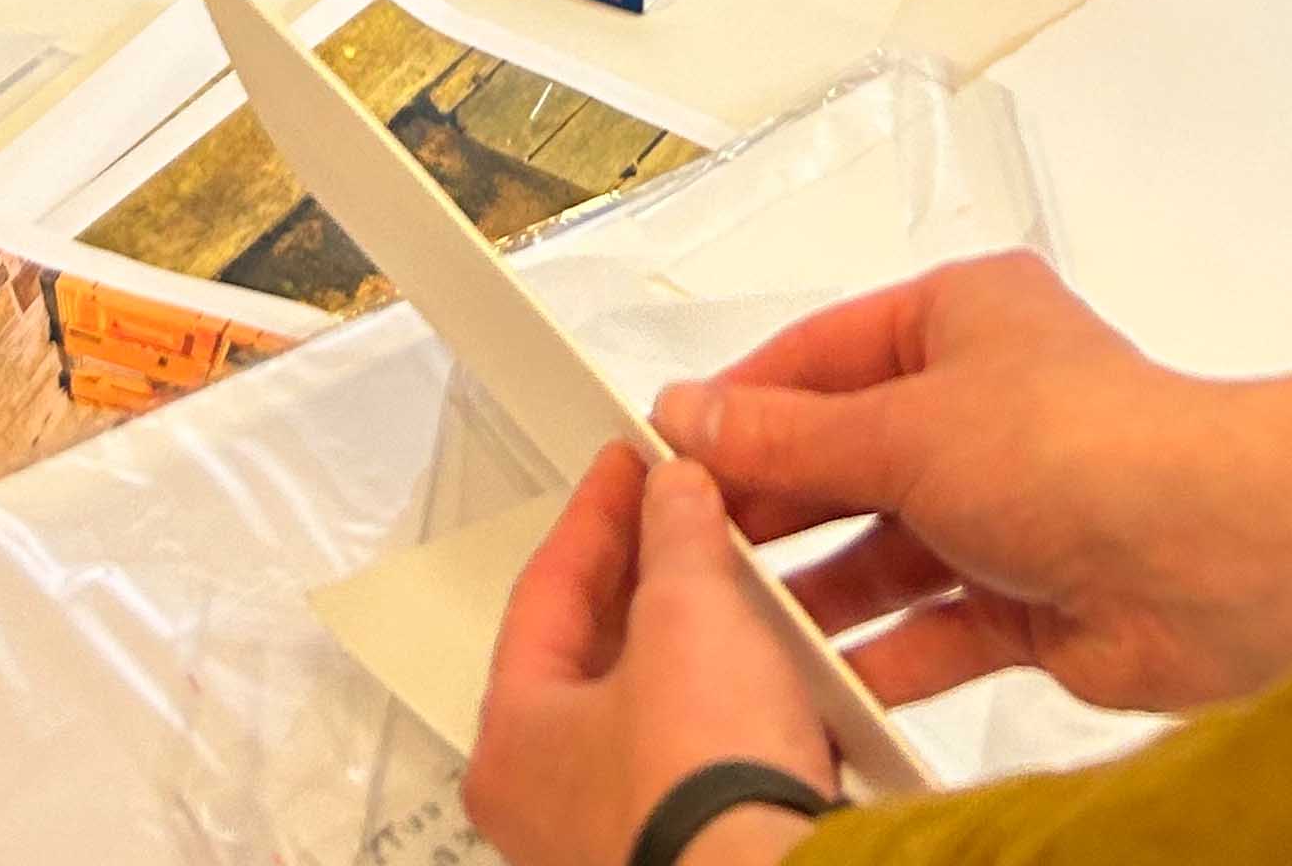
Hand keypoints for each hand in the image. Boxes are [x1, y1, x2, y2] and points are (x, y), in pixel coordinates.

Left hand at [465, 446, 831, 865]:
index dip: (596, 513)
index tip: (628, 464)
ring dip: (697, 642)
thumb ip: (677, 535)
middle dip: (648, 578)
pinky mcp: (689, 855)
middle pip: (593, 654)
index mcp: (514, 743)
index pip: (545, 592)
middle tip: (683, 514)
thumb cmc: (702, 784)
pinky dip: (734, 709)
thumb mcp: (689, 613)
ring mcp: (618, 839)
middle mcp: (549, 806)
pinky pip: (703, 760)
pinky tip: (777, 674)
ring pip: (652, 709)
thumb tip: (676, 490)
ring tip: (739, 582)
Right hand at [654, 254, 1291, 719]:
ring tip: (747, 620)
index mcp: (964, 319)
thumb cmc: (1090, 448)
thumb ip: (789, 438)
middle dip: (781, 505)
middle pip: (854, 455)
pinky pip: (937, 626)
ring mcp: (1013, 504)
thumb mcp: (902, 429)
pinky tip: (829, 678)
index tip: (675, 447)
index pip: (825, 355)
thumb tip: (695, 418)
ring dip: (825, 588)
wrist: (1215, 561)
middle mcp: (989, 404)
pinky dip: (885, 653)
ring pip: (890, 548)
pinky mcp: (1036, 597)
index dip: (749, 403)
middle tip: (698, 544)